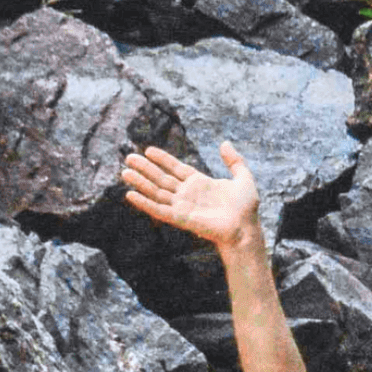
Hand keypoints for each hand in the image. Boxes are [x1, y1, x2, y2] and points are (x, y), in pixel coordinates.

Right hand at [123, 142, 261, 251]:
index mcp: (199, 183)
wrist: (245, 228)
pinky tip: (130, 195)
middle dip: (145, 168)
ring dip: (140, 183)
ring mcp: (182, 206)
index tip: (148, 150)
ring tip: (125, 173)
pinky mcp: (179, 218)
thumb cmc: (246, 208)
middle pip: (161, 178)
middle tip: (128, 158)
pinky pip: (158, 209)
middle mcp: (187, 194)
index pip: (175, 168)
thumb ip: (234, 160)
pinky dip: (144, 203)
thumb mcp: (243, 177)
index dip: (162, 159)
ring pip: (156, 192)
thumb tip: (224, 143)